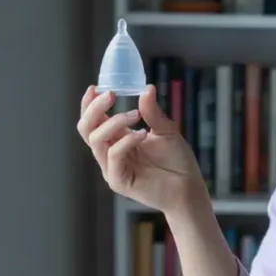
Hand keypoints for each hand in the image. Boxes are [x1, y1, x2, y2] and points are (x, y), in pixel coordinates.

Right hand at [77, 85, 204, 213]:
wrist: (189, 188)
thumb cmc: (177, 161)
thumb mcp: (166, 131)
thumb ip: (152, 113)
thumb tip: (146, 88)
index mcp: (117, 140)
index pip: (93, 121)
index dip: (89, 104)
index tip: (95, 87)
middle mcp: (110, 153)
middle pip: (87, 129)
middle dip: (95, 109)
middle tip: (111, 94)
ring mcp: (112, 168)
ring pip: (97, 140)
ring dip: (114, 122)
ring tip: (136, 115)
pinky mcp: (119, 181)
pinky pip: (114, 156)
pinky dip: (126, 141)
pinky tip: (142, 134)